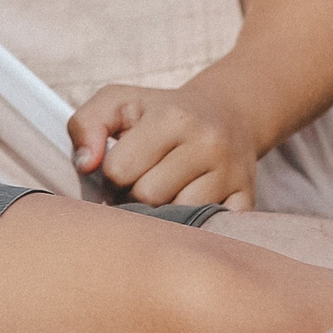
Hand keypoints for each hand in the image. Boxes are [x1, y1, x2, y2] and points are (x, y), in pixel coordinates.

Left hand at [69, 81, 260, 210]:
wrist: (227, 115)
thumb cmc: (159, 112)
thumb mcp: (117, 102)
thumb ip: (86, 125)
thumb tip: (85, 166)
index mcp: (172, 118)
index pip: (119, 169)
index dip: (110, 176)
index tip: (118, 170)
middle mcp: (208, 144)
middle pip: (147, 197)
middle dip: (132, 196)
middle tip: (137, 184)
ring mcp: (232, 174)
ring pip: (178, 217)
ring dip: (160, 213)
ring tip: (160, 194)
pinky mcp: (247, 200)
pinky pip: (208, 229)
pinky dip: (190, 225)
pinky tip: (184, 204)